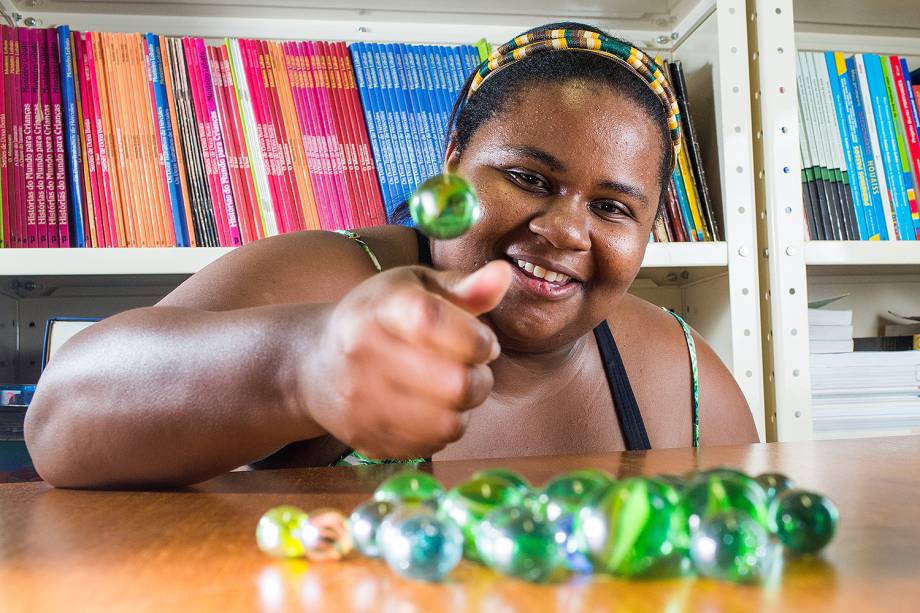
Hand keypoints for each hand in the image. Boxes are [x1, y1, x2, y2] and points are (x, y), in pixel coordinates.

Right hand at [302, 260, 511, 459]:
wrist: (314, 364)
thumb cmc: (379, 317)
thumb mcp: (416, 288)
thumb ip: (464, 287)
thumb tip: (504, 275)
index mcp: (378, 308)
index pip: (433, 323)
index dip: (475, 337)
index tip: (485, 341)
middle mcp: (362, 354)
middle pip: (454, 383)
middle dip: (480, 376)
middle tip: (473, 366)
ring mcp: (361, 402)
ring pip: (448, 421)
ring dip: (465, 406)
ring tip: (455, 387)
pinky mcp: (366, 438)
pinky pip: (432, 445)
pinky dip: (443, 428)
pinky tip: (432, 408)